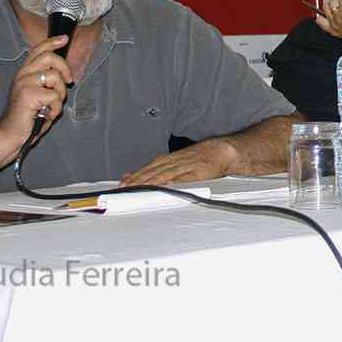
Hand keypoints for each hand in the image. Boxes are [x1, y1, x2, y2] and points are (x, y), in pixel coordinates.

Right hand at [0, 36, 72, 146]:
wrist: (10, 135)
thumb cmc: (27, 118)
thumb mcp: (38, 94)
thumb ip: (46, 81)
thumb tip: (64, 72)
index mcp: (24, 73)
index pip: (38, 50)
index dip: (52, 42)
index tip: (65, 38)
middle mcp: (22, 75)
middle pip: (49, 57)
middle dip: (64, 68)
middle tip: (69, 81)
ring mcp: (24, 84)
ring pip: (55, 77)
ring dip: (60, 94)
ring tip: (51, 106)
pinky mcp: (28, 94)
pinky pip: (55, 96)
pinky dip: (56, 108)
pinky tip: (47, 115)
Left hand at [120, 139, 237, 185]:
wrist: (218, 151)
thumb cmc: (195, 159)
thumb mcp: (170, 161)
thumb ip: (150, 170)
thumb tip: (128, 176)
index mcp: (166, 160)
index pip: (146, 169)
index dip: (134, 177)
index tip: (123, 186)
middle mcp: (174, 162)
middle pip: (152, 173)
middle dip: (138, 182)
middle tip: (126, 190)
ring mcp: (186, 167)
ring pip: (165, 175)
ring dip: (151, 182)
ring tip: (140, 190)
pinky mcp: (198, 173)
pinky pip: (185, 178)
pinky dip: (176, 182)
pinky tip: (168, 186)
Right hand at [314, 0, 341, 41]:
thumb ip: (337, 21)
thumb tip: (326, 13)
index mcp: (334, 30)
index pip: (319, 20)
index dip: (327, 13)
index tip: (337, 12)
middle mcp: (334, 25)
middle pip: (326, 7)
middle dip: (337, 5)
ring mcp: (338, 19)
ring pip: (333, 2)